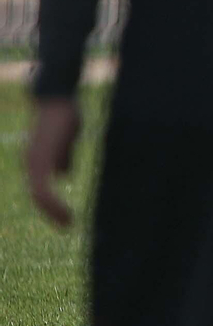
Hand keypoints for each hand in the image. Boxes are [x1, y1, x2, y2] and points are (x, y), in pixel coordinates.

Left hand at [24, 97, 80, 228]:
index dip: (52, 204)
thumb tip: (64, 174)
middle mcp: (31, 165)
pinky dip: (54, 205)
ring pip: (39, 198)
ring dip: (53, 212)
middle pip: (37, 197)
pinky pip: (43, 192)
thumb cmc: (63, 116)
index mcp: (37, 160)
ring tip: (68, 223)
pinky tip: (68, 212)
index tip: (67, 217)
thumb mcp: (66, 140)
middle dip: (52, 213)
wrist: (56, 100)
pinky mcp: (40, 164)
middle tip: (68, 225)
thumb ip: (63, 157)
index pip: (40, 189)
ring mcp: (34, 165)